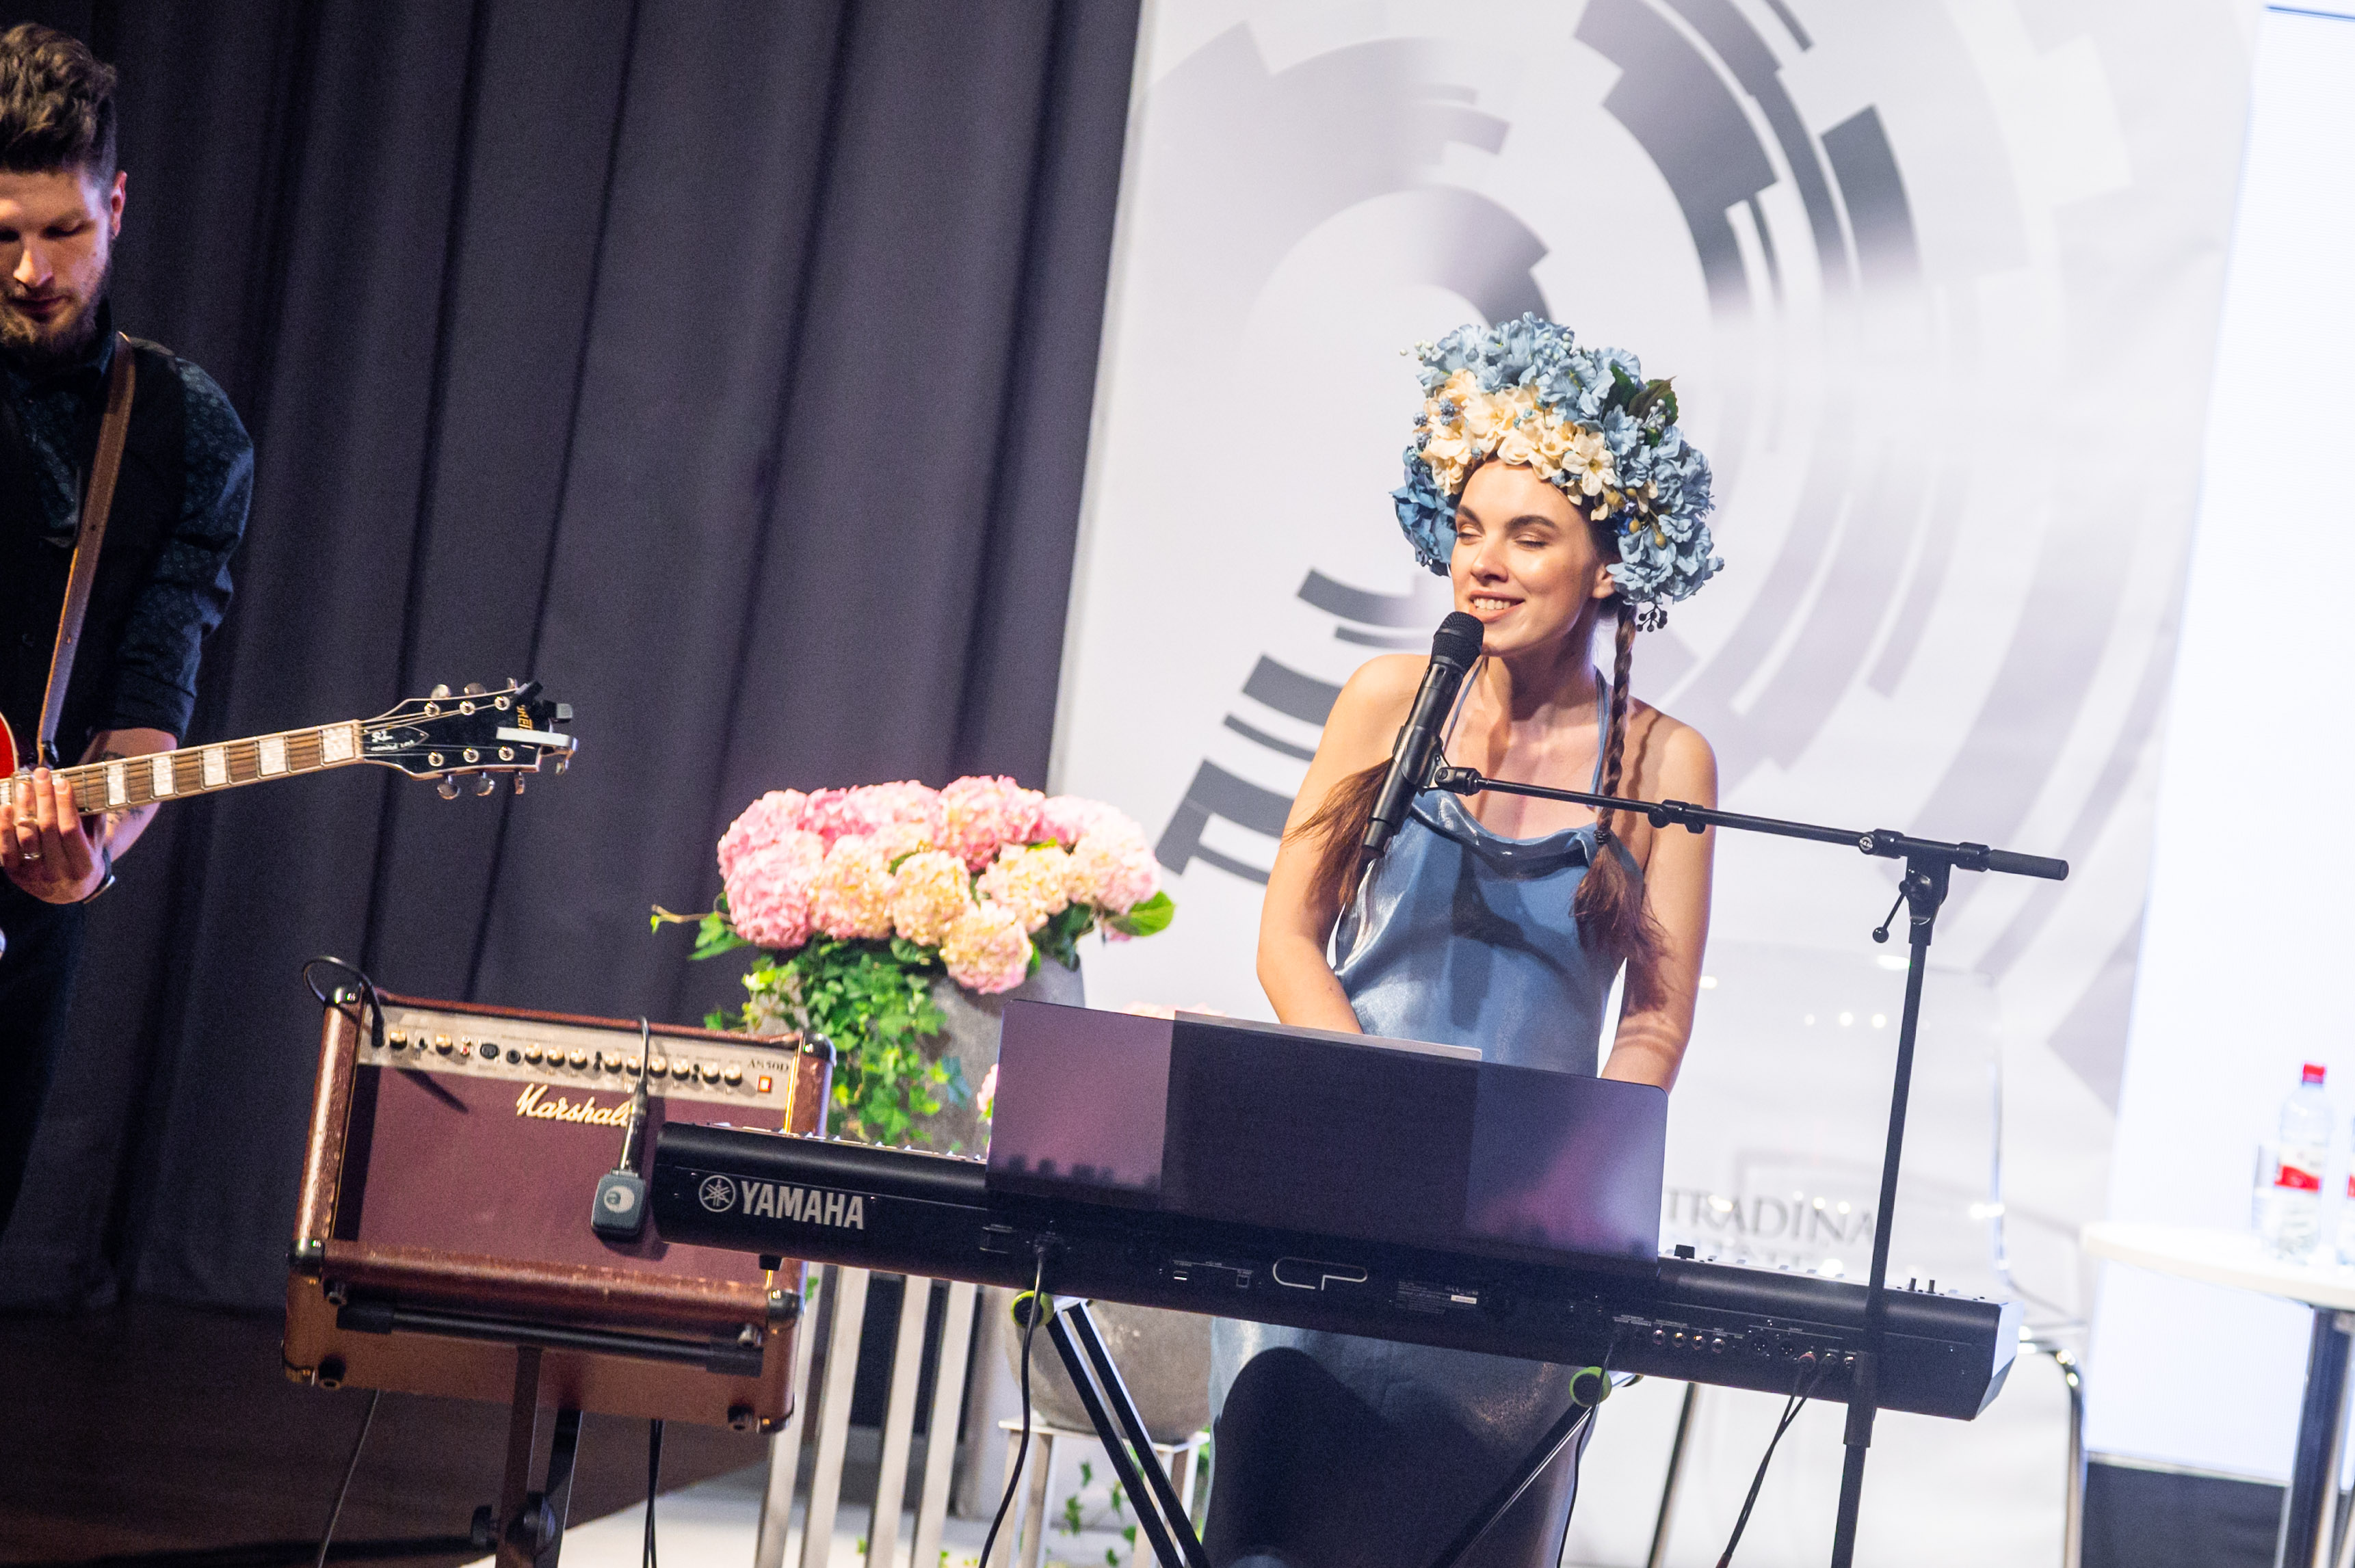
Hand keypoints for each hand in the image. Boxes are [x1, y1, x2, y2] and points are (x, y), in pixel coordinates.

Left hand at [2, 769, 105, 902]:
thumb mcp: (96, 843)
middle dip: (44, 797)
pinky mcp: (16, 874)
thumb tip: (89, 788)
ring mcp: (35, 874)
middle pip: (47, 828)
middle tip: (41, 774)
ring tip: (24, 785)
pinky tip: (6, 806)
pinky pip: (6, 848)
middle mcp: (59, 872)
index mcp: (83, 864)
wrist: (67, 892)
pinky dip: (4, 826)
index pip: (70, 829)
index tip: (62, 781)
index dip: (65, 804)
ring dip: (24, 807)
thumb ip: (94, 820)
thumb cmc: (84, 860)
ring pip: (26, 835)